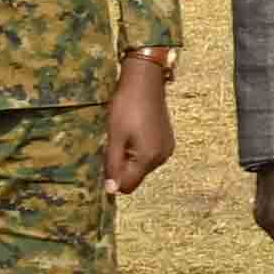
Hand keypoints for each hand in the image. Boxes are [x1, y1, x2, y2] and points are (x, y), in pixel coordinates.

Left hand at [102, 49, 174, 195]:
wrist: (145, 82)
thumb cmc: (126, 108)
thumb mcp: (115, 136)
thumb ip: (113, 164)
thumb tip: (111, 191)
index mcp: (148, 158)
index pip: (128, 185)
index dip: (113, 178)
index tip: (106, 158)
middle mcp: (162, 157)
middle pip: (135, 176)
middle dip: (122, 166)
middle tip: (114, 142)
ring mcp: (167, 149)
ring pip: (142, 166)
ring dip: (130, 157)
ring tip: (124, 135)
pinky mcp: (167, 140)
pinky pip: (149, 155)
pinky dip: (138, 150)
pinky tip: (134, 132)